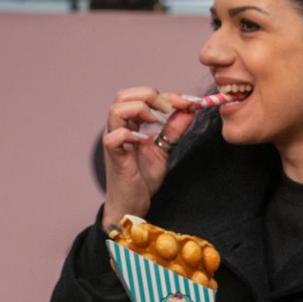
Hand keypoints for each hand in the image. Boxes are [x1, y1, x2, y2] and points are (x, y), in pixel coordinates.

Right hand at [102, 87, 195, 229]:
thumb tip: (189, 109)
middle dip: (149, 96)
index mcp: (129, 125)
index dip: (166, 96)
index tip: (187, 103)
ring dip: (139, 109)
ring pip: (116, 110)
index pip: (141, 97)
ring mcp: (115, 142)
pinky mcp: (114, 157)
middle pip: (123, 96)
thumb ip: (173, 129)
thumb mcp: (163, 150)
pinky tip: (145, 141)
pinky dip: (130, 134)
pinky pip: (114, 137)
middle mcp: (119, 129)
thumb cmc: (141, 179)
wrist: (132, 205)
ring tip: (155, 121)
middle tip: (169, 109)